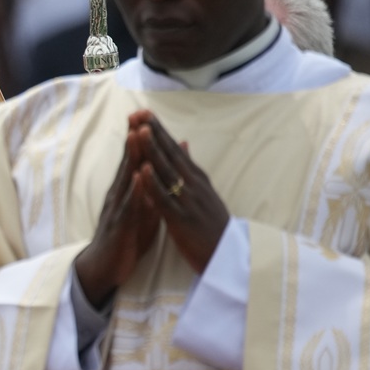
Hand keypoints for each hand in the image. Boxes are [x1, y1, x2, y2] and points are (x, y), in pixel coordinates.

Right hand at [74, 124, 160, 307]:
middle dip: (134, 138)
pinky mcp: (119, 226)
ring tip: (137, 135)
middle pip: (128, 162)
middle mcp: (118, 195)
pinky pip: (127, 206)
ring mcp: (117, 209)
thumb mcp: (141, 210)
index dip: (141, 139)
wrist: (104, 268)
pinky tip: (139, 177)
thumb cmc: (125, 238)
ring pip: (125, 179)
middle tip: (138, 114)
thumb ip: (149, 190)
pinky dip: (133, 191)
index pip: (134, 160)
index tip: (147, 116)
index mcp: (126, 191)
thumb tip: (158, 170)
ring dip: (131, 157)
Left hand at [130, 110, 228, 273]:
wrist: (229, 257)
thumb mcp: (204, 192)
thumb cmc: (212, 225)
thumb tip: (183, 143)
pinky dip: (154, 184)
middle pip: (171, 154)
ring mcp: (188, 202)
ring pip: (167, 172)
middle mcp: (194, 185)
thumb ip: (190, 168)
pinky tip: (142, 170)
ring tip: (141, 131)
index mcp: (197, 178)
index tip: (145, 112)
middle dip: (154, 133)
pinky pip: (165, 199)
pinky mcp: (182, 220)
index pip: (175, 149)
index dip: (160, 130)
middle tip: (140, 112)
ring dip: (154, 151)